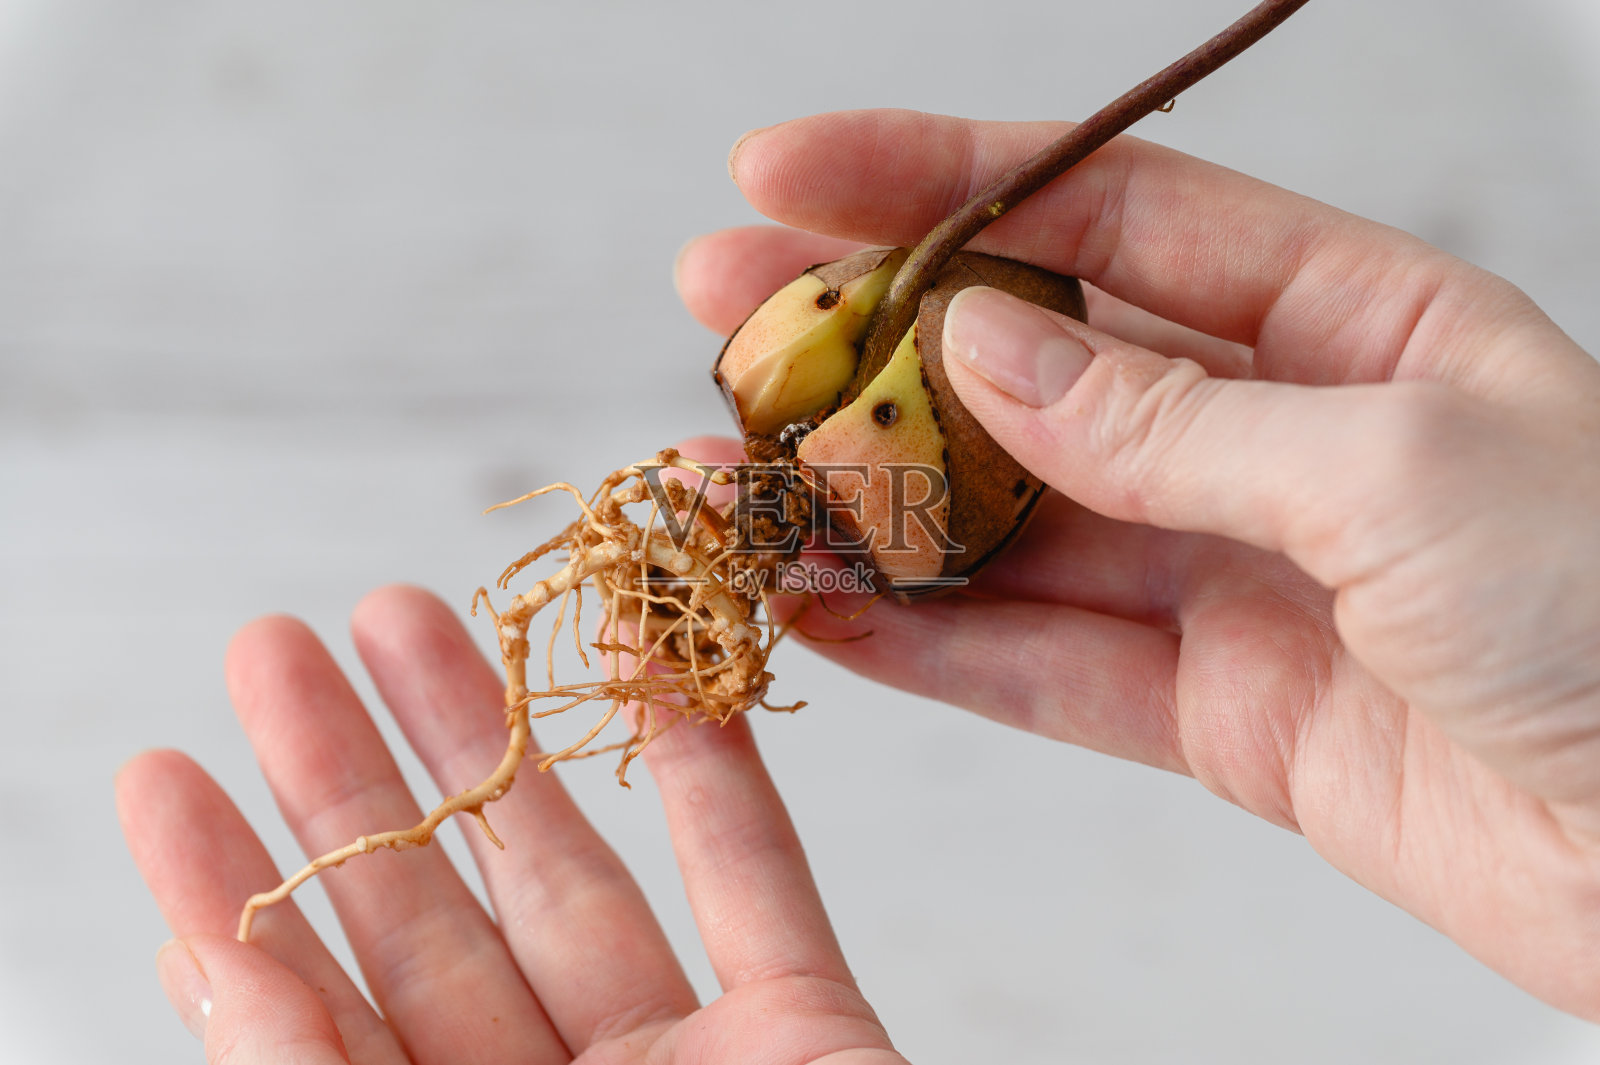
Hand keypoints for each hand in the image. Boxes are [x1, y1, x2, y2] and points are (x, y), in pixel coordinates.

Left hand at [116, 585, 905, 1063]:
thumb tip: (211, 988)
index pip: (306, 1033)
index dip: (232, 899)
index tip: (166, 774)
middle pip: (425, 930)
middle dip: (348, 780)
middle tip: (275, 650)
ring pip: (575, 879)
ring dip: (503, 745)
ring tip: (413, 616)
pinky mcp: (815, 1039)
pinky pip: (762, 887)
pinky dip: (720, 779)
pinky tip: (663, 677)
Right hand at [675, 110, 1599, 1019]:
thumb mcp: (1396, 465)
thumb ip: (1170, 421)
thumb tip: (982, 348)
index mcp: (1354, 320)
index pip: (1108, 213)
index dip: (939, 181)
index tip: (788, 172)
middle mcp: (1280, 436)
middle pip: (1030, 366)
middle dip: (866, 337)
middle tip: (720, 310)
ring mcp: (1235, 575)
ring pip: (1011, 525)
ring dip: (865, 506)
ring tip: (725, 475)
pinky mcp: (1214, 711)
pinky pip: (1043, 665)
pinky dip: (926, 645)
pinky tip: (815, 607)